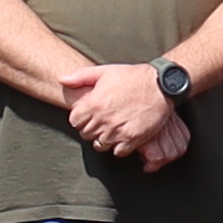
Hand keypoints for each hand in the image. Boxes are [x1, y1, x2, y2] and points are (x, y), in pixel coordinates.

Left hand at [59, 62, 187, 166]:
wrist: (160, 85)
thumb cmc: (133, 76)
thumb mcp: (105, 71)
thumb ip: (81, 76)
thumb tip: (62, 80)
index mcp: (94, 103)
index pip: (75, 121)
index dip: (80, 118)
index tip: (88, 115)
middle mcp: (103, 119)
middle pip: (86, 134)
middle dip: (91, 129)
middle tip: (101, 122)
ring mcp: (117, 130)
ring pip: (100, 144)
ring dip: (104, 139)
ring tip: (111, 130)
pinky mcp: (132, 138)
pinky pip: (118, 151)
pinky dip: (119, 146)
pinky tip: (122, 136)